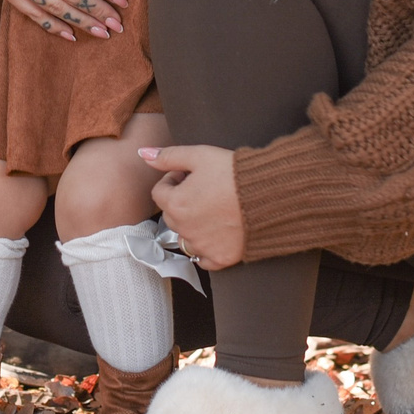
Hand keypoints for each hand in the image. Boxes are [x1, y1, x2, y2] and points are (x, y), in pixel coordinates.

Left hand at [140, 144, 243, 269]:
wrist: (270, 195)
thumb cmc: (234, 173)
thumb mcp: (200, 155)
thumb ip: (169, 156)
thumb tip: (143, 154)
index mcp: (176, 204)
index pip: (159, 192)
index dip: (174, 179)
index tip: (191, 174)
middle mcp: (185, 229)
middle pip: (171, 215)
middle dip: (181, 201)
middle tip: (205, 188)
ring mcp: (202, 246)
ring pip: (185, 236)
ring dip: (192, 224)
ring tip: (214, 208)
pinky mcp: (221, 258)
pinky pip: (203, 258)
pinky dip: (206, 247)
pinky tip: (219, 231)